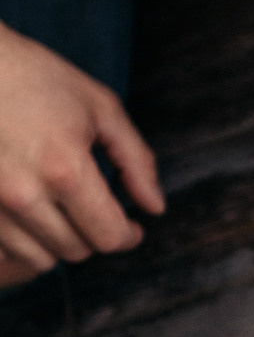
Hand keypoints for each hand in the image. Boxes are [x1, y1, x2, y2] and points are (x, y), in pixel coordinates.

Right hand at [0, 22, 163, 287]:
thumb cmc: (35, 76)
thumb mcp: (99, 106)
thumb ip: (136, 160)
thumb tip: (155, 208)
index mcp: (65, 170)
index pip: (109, 236)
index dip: (128, 236)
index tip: (132, 227)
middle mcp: (23, 195)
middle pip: (75, 251)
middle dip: (93, 234)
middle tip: (93, 207)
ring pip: (38, 259)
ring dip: (55, 242)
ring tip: (58, 207)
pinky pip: (3, 253)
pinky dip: (19, 242)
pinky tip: (26, 212)